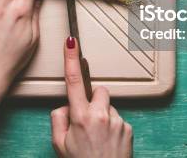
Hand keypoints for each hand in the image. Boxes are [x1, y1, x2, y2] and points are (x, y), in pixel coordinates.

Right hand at [51, 37, 132, 157]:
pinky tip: (108, 142)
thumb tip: (65, 107)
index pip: (73, 81)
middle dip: (93, 100)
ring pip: (108, 106)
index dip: (71, 59)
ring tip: (98, 137)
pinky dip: (113, 127)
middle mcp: (101, 115)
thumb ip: (58, 119)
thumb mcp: (59, 145)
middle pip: (98, 91)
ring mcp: (117, 120)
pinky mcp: (128, 127)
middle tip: (87, 121)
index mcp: (80, 117)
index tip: (71, 42)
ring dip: (103, 115)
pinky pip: (118, 119)